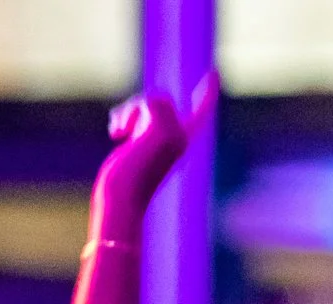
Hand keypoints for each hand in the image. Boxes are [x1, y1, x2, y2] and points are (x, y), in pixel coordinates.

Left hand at [89, 75, 216, 237]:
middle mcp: (180, 139)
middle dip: (136, 109)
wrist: (121, 200)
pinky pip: (143, 103)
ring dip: (130, 111)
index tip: (214, 74)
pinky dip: (126, 115)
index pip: (197, 116)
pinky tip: (119, 137)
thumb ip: (136, 135)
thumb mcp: (129, 155)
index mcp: (176, 147)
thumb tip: (123, 117)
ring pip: (153, 97)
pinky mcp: (162, 130)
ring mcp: (173, 133)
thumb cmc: (119, 187)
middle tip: (121, 134)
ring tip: (120, 135)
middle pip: (161, 99)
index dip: (205, 96)